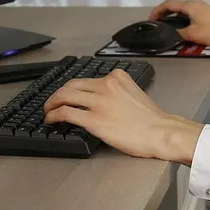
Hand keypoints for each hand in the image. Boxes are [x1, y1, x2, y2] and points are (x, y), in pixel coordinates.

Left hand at [43, 70, 202, 163]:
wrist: (161, 132)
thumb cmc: (153, 120)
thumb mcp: (135, 94)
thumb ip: (118, 92)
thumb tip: (104, 102)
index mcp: (116, 77)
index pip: (86, 79)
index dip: (72, 88)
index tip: (68, 94)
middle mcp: (106, 85)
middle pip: (71, 85)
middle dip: (58, 94)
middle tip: (52, 102)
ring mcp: (99, 102)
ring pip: (65, 96)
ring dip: (52, 104)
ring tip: (48, 111)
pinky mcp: (94, 120)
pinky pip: (66, 113)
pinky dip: (54, 115)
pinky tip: (51, 120)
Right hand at [148, 0, 209, 45]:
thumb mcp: (193, 34)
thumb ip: (179, 33)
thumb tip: (168, 34)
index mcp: (190, 6)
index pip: (168, 4)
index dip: (157, 11)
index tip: (151, 19)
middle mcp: (194, 3)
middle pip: (174, 5)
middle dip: (163, 13)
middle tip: (156, 23)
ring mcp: (201, 7)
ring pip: (181, 9)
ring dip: (171, 15)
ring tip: (165, 25)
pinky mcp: (205, 13)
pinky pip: (188, 13)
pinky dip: (180, 18)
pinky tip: (180, 27)